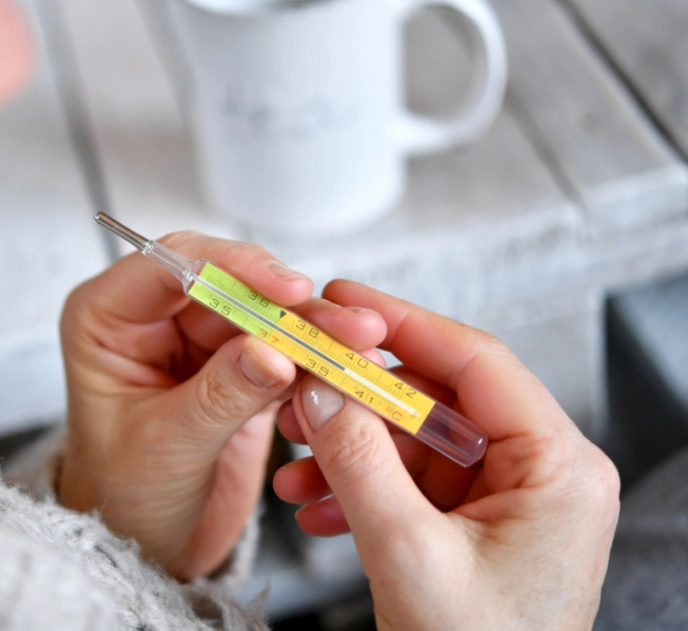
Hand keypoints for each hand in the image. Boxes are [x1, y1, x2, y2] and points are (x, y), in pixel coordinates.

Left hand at [58, 234, 386, 578]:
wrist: (140, 547)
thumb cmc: (121, 496)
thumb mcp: (165, 446)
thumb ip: (219, 395)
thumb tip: (274, 353)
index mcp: (107, 319)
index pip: (171, 265)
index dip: (231, 267)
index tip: (285, 289)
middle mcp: (155, 319)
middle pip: (230, 283)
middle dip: (289, 301)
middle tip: (343, 323)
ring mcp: (199, 342)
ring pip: (265, 313)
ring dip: (314, 327)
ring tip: (361, 341)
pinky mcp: (239, 368)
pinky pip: (284, 349)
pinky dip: (317, 360)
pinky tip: (350, 367)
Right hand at [274, 281, 619, 629]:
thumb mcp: (408, 554)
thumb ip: (358, 462)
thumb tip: (319, 388)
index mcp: (558, 467)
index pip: (477, 362)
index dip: (404, 324)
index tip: (346, 301)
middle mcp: (541, 471)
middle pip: (439, 397)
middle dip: (361, 399)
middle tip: (303, 387)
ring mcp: (508, 496)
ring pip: (417, 438)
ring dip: (351, 448)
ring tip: (297, 464)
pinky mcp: (477, 520)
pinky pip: (413, 477)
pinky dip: (363, 484)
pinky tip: (319, 504)